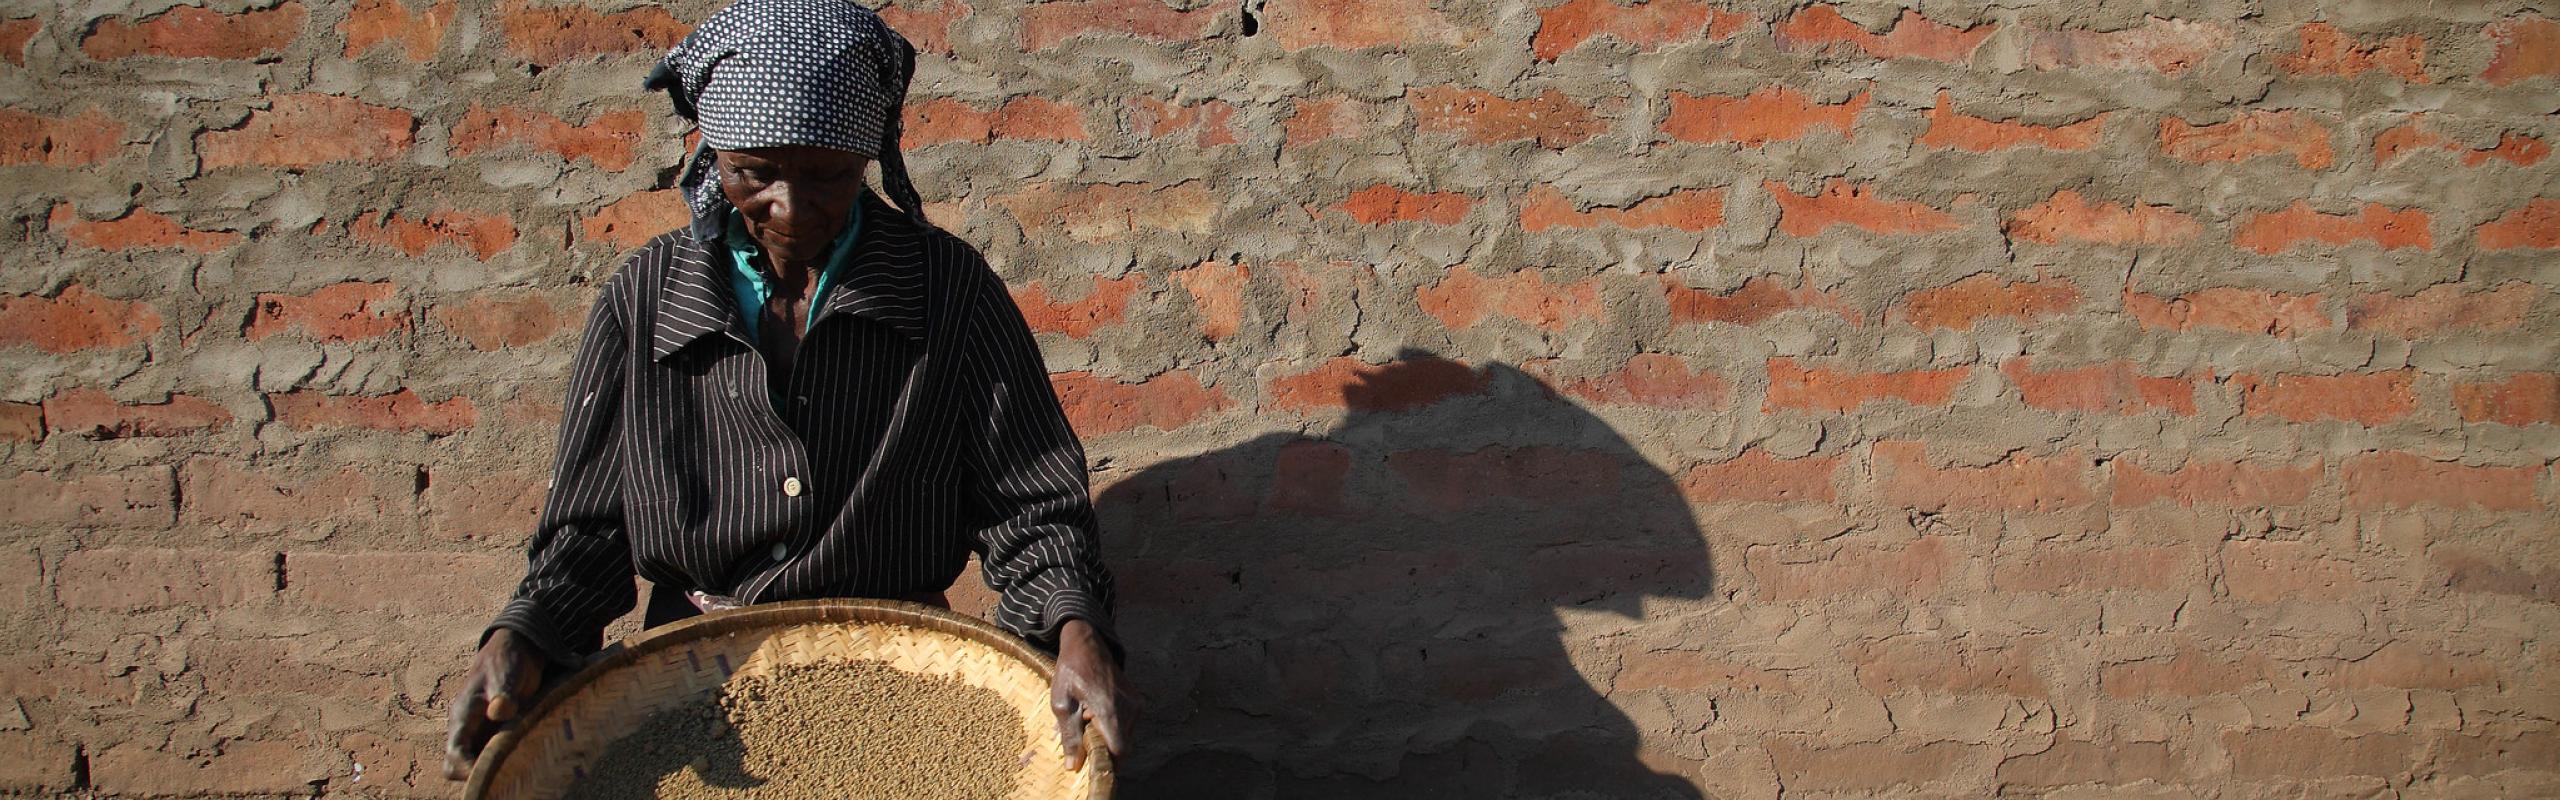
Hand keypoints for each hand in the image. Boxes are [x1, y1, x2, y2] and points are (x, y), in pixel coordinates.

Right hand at [443, 628, 545, 780]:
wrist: (516, 651)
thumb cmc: (507, 661)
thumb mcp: (506, 675)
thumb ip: (502, 695)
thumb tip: (499, 712)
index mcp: (463, 716)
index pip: (455, 753)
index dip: (467, 768)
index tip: (490, 772)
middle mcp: (466, 729)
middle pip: (457, 766)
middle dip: (476, 774)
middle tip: (506, 772)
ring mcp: (478, 733)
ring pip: (474, 764)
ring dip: (492, 769)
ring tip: (517, 765)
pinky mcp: (493, 734)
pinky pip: (490, 757)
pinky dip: (502, 762)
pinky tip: (522, 757)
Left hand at [1050, 619, 1130, 770]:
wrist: (1087, 643)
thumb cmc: (1070, 672)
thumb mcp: (1061, 704)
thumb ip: (1070, 737)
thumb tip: (1074, 766)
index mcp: (1110, 711)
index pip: (1118, 752)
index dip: (1106, 764)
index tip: (1090, 766)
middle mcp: (1129, 709)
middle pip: (1123, 748)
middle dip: (1105, 752)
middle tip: (1084, 744)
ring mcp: (1136, 704)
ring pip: (1127, 737)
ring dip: (1109, 739)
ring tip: (1088, 724)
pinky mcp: (1137, 700)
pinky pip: (1129, 725)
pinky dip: (1114, 728)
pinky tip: (1097, 716)